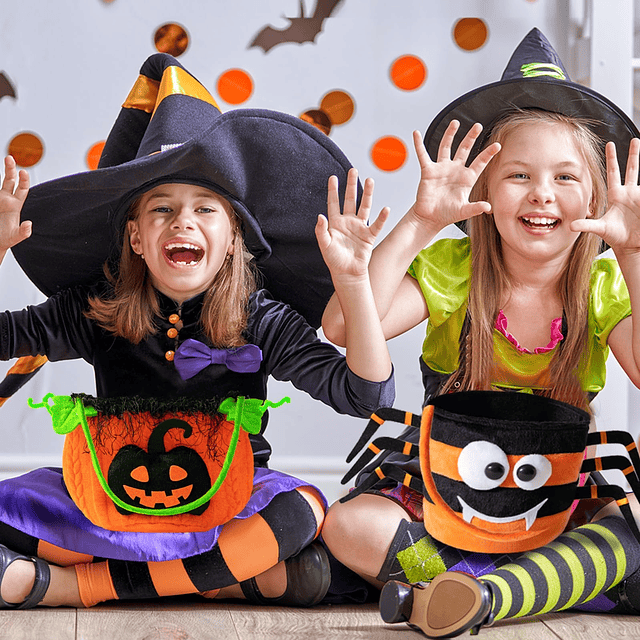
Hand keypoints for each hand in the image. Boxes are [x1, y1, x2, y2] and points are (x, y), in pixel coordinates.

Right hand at [0, 156, 30, 257]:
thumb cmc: (5, 239)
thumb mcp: (15, 237)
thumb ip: (24, 232)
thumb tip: (29, 225)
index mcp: (15, 205)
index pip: (22, 189)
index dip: (24, 180)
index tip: (23, 171)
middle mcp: (6, 199)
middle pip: (9, 180)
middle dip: (10, 169)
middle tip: (10, 158)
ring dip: (0, 171)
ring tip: (4, 159)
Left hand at [315, 168, 388, 280]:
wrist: (347, 273)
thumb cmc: (334, 260)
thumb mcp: (324, 244)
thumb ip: (321, 230)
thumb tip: (320, 216)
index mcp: (335, 223)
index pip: (333, 203)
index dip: (333, 190)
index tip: (333, 178)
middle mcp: (348, 222)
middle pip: (350, 199)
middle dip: (351, 185)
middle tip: (353, 170)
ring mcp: (359, 227)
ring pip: (364, 207)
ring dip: (367, 194)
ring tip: (370, 180)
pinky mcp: (369, 236)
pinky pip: (376, 224)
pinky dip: (382, 217)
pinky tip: (386, 208)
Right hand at [409, 120, 500, 231]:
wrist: (430, 218)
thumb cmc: (447, 214)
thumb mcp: (463, 211)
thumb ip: (475, 208)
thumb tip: (488, 208)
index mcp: (467, 178)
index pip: (479, 162)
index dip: (488, 154)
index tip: (497, 145)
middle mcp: (455, 170)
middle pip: (465, 149)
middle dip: (471, 137)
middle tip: (477, 126)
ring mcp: (442, 169)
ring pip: (446, 147)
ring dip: (450, 134)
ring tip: (455, 122)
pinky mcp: (428, 171)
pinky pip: (423, 155)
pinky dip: (418, 144)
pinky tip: (416, 134)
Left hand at [571, 139, 639, 255]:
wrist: (630, 245)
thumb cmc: (615, 235)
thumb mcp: (600, 229)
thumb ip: (586, 225)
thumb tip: (570, 226)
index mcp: (616, 195)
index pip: (613, 172)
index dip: (611, 159)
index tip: (610, 144)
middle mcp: (629, 193)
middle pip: (632, 169)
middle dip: (634, 154)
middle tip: (636, 139)